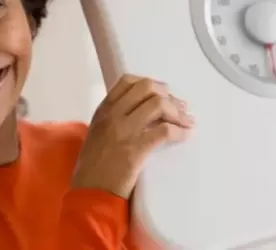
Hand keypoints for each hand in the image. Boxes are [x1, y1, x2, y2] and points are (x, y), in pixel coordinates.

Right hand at [71, 74, 193, 198]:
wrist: (89, 193)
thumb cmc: (93, 165)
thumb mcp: (98, 132)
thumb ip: (115, 117)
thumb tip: (143, 110)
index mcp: (104, 110)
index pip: (128, 81)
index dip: (150, 84)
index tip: (162, 94)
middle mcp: (113, 115)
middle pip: (147, 87)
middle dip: (167, 94)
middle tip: (178, 106)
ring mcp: (124, 131)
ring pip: (158, 104)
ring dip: (177, 111)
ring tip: (186, 120)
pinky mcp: (135, 150)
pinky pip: (164, 131)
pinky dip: (180, 131)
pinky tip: (186, 135)